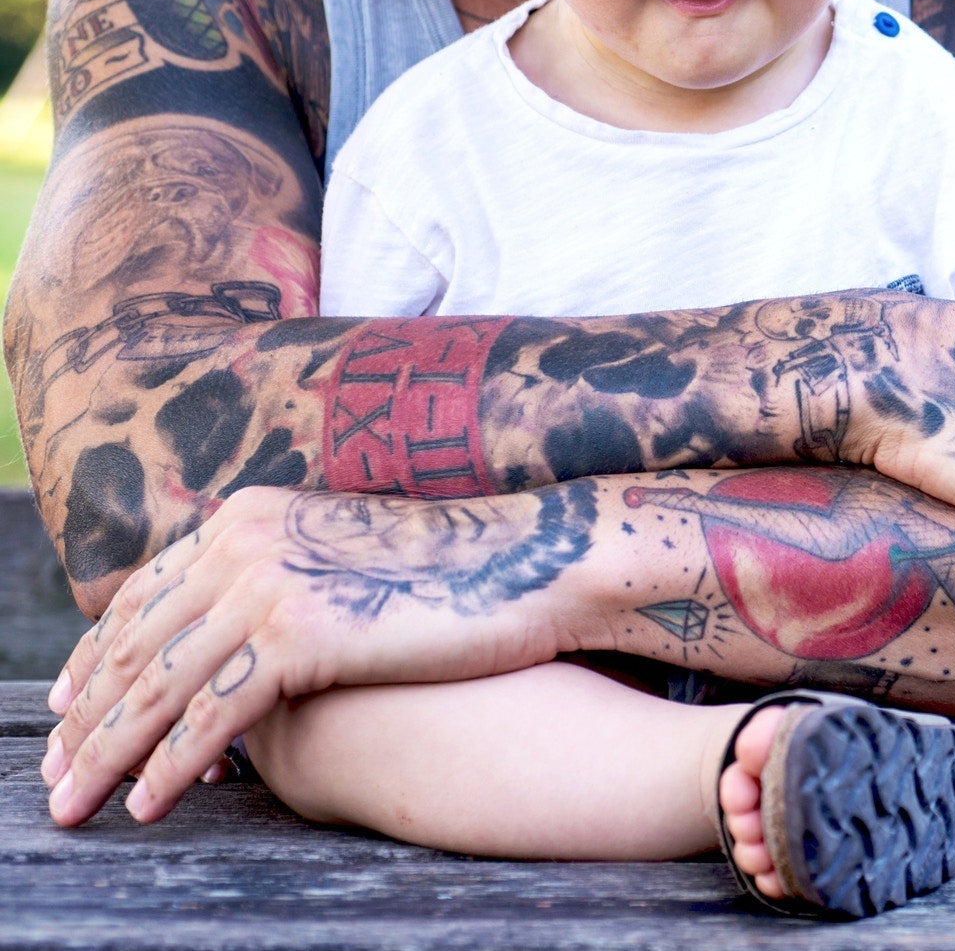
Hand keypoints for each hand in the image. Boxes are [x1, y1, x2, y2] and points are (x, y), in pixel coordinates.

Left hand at [40, 484, 593, 826]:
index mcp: (249, 514)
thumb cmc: (458, 570)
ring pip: (155, 688)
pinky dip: (169, 769)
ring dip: (105, 756)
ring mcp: (266, 585)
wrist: (536, 562)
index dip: (94, 658)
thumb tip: (242, 632)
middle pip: (133, 644)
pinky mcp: (297, 636)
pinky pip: (208, 719)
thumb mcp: (346, 556)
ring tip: (75, 807)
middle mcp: (242, 540)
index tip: (63, 707)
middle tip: (52, 777)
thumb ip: (284, 575)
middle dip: (82, 719)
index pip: (142, 596)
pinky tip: (149, 806)